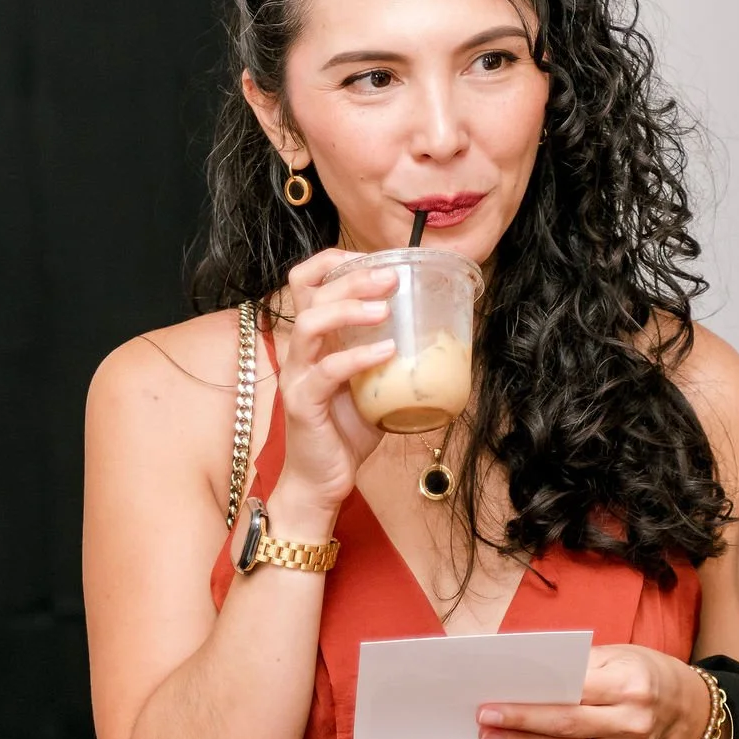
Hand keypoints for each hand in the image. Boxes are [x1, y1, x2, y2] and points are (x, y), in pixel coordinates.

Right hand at [270, 248, 397, 522]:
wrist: (323, 481)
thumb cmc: (347, 430)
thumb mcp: (373, 383)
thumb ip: (390, 356)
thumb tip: (441, 333)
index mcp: (314, 340)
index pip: (305, 282)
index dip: (332, 261)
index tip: (371, 258)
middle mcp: (300, 351)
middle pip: (311, 294)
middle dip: (352, 277)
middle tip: (391, 276)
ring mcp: (297, 375)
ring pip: (309, 324)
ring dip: (348, 308)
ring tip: (384, 308)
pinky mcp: (302, 403)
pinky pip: (325, 371)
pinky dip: (357, 356)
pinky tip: (386, 352)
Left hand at [477, 645, 711, 738]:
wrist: (684, 709)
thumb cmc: (640, 672)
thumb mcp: (616, 655)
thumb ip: (576, 668)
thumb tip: (525, 680)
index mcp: (630, 685)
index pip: (570, 697)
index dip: (528, 705)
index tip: (492, 705)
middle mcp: (633, 722)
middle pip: (565, 729)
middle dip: (519, 728)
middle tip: (484, 724)